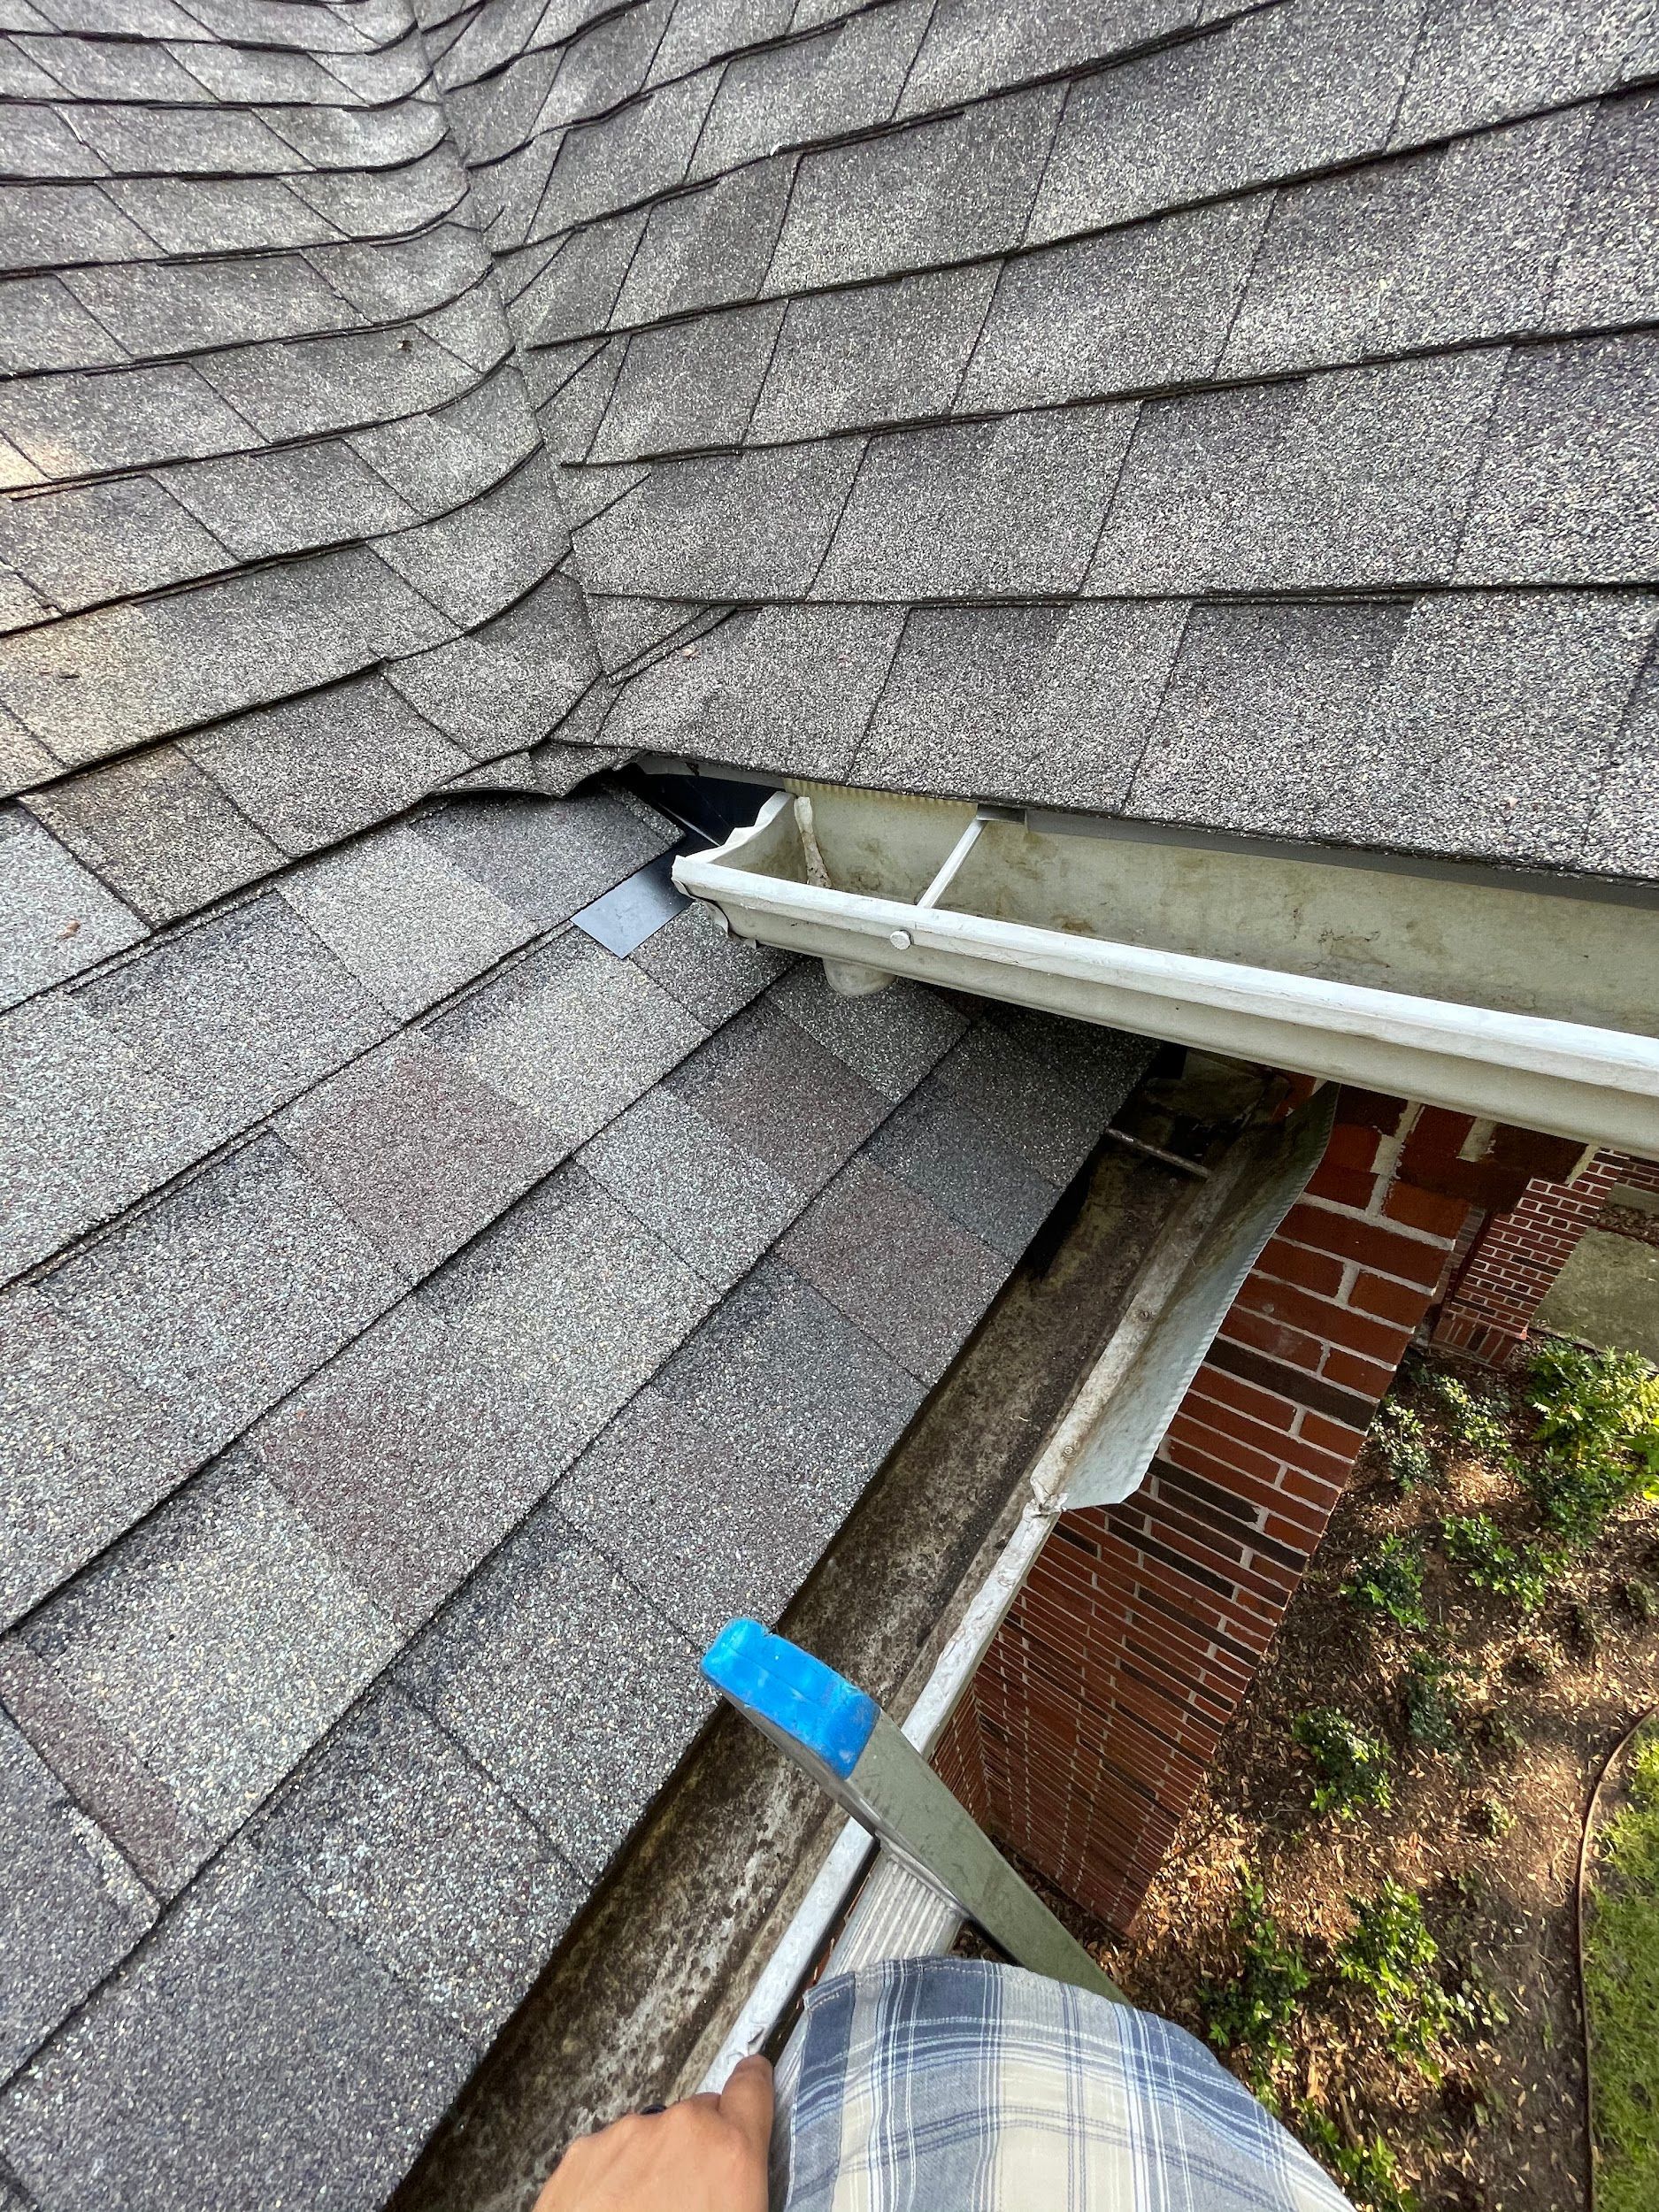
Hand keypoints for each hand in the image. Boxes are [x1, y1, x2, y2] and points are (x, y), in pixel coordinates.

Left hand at [535, 2054, 772, 2211]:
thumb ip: (743, 2194)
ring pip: (653, 2137)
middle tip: (691, 2199)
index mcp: (731, 2155)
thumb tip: (740, 2192)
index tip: (753, 2083)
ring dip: (654, 2166)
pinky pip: (612, 2153)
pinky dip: (614, 2177)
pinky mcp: (583, 2152)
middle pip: (700, 2119)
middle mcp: (681, 2132)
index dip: (753, 2088)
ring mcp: (627, 2137)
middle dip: (698, 2151)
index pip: (753, 2088)